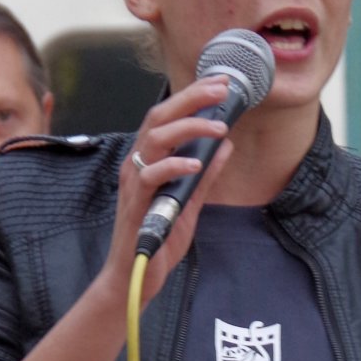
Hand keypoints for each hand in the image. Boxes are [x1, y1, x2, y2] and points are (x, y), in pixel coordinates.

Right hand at [102, 76, 235, 305]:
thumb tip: (226, 146)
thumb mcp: (190, 202)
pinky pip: (151, 176)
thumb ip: (207, 175)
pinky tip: (196, 163)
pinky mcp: (135, 203)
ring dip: (189, 128)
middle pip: (159, 117)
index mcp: (150, 160)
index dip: (193, 97)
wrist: (135, 276)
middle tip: (221, 89)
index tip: (220, 84)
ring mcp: (134, 182)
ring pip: (155, 139)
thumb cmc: (158, 239)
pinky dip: (174, 165)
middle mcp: (138, 163)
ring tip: (219, 127)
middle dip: (191, 98)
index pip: (169, 117)